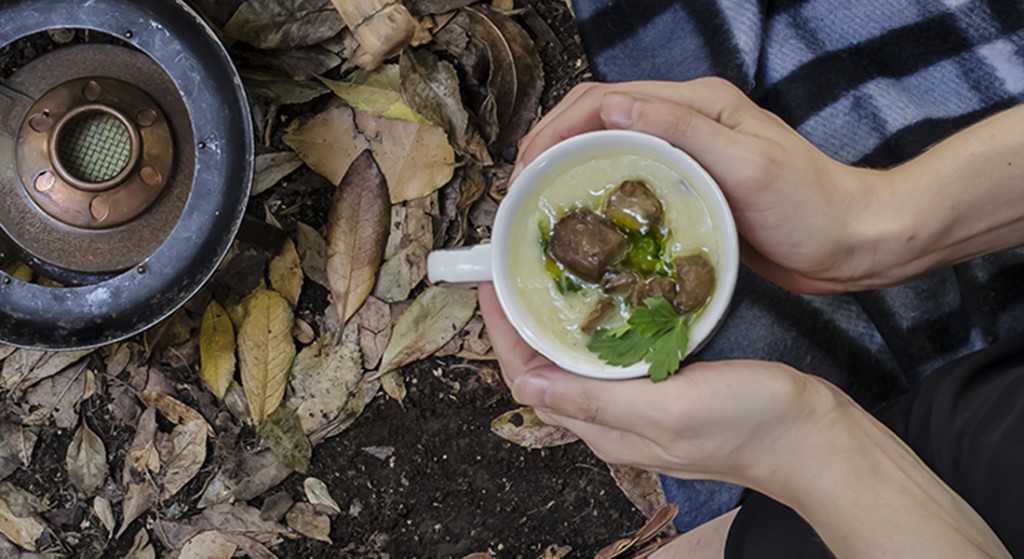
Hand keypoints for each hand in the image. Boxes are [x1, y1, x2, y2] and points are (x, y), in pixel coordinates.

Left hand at [479, 283, 841, 487]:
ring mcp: (638, 402)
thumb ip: (598, 400)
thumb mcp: (669, 410)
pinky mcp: (665, 384)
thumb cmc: (749, 425)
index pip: (530, 377)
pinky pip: (613, 353)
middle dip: (523, 319)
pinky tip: (606, 293)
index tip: (493, 281)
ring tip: (548, 272)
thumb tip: (528, 383)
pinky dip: (597, 322)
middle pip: (546, 366)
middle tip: (515, 266)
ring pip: (577, 358)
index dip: (504, 330)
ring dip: (556, 318)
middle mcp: (613, 417)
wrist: (812, 436)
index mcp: (605, 427)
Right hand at [515, 79, 893, 292]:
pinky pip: (630, 180)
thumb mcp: (748, 167)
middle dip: (550, 147)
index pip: (604, 99)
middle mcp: (686, 121)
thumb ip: (682, 132)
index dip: (556, 128)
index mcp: (696, 104)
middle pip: (596, 119)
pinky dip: (598, 194)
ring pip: (608, 149)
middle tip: (520, 194)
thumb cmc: (811, 206)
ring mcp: (687, 152)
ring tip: (540, 209)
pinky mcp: (690, 185)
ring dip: (568, 170)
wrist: (854, 241)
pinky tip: (586, 225)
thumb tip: (610, 109)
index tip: (525, 169)